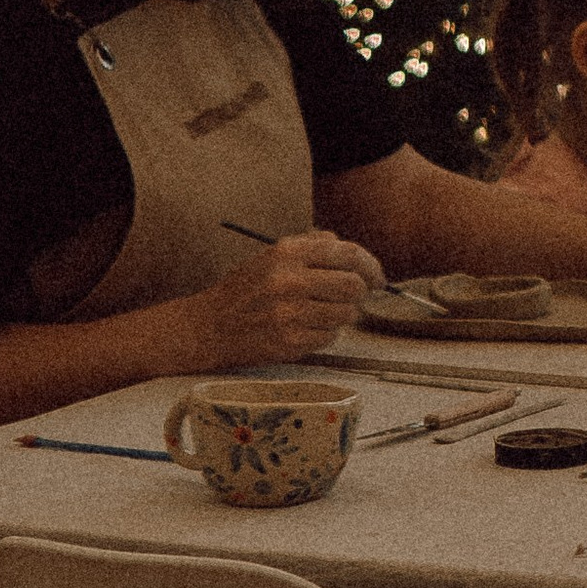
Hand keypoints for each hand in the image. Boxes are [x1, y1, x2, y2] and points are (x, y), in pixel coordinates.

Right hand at [200, 229, 382, 362]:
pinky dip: (324, 334)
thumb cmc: (244, 290)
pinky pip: (330, 337)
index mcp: (287, 252)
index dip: (371, 266)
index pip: (349, 254)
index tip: (377, 277)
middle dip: (359, 293)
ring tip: (320, 313)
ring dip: (341, 315)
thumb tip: (350, 251)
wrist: (209, 327)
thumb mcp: (272, 255)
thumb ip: (313, 245)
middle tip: (350, 298)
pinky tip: (304, 328)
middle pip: (354, 286)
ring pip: (346, 314)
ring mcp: (289, 313)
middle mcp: (289, 280)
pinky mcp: (289, 342)